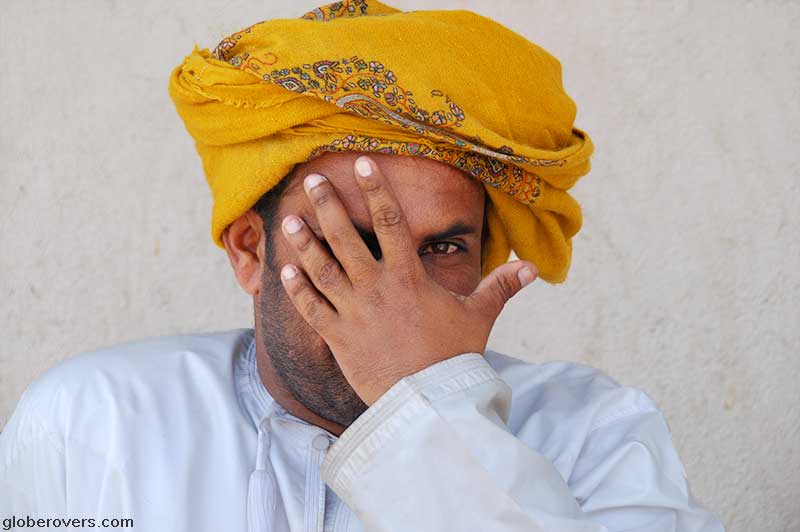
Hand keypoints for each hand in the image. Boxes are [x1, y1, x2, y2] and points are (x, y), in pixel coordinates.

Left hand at [278, 155, 537, 405]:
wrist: (427, 402)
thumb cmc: (453, 356)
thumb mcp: (478, 316)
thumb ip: (500, 286)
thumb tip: (533, 267)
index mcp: (408, 277)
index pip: (391, 222)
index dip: (377, 190)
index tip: (363, 164)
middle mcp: (376, 288)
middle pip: (346, 238)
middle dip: (328, 206)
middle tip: (313, 181)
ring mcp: (353, 312)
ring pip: (322, 270)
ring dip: (303, 244)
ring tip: (289, 220)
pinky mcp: (338, 338)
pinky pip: (311, 309)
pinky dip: (297, 289)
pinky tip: (284, 270)